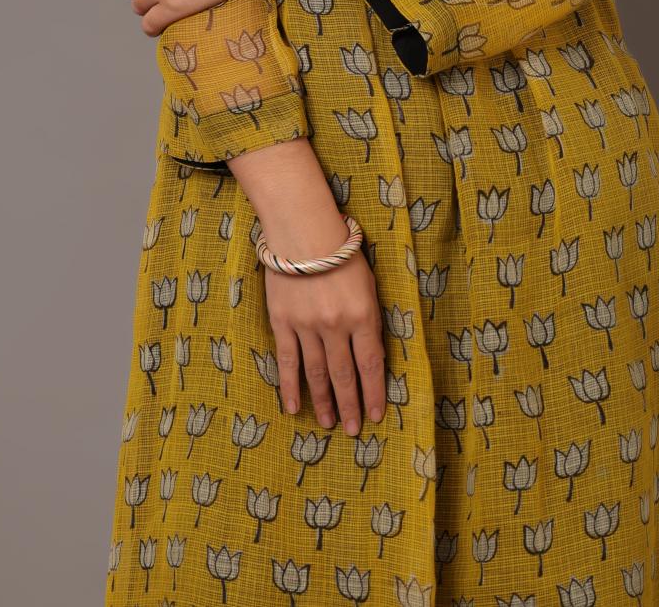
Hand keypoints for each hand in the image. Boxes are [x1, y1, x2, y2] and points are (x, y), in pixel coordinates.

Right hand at [264, 237, 386, 434]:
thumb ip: (371, 318)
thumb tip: (372, 355)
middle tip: (354, 430)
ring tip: (329, 423)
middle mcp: (336, 326)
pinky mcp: (282, 323)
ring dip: (323, 402)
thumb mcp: (369, 284)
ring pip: (317, 374)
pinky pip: (287, 362)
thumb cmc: (342, 252)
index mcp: (363, 315)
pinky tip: (294, 408)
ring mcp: (307, 326)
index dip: (374, 393)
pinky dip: (290, 387)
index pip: (371, 364)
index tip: (376, 415)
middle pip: (345, 375)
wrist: (303, 229)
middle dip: (350, 405)